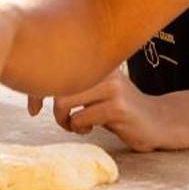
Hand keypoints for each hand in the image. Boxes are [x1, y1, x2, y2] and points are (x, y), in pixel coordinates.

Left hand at [35, 72, 169, 152]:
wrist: (156, 121)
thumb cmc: (118, 107)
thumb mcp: (95, 89)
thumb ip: (72, 84)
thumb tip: (32, 87)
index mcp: (95, 59)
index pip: (53, 66)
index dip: (35, 88)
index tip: (34, 109)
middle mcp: (103, 68)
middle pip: (55, 83)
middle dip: (50, 108)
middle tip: (62, 121)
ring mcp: (111, 87)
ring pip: (64, 101)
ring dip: (64, 120)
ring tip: (75, 126)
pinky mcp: (117, 107)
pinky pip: (80, 118)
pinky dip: (78, 128)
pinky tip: (90, 129)